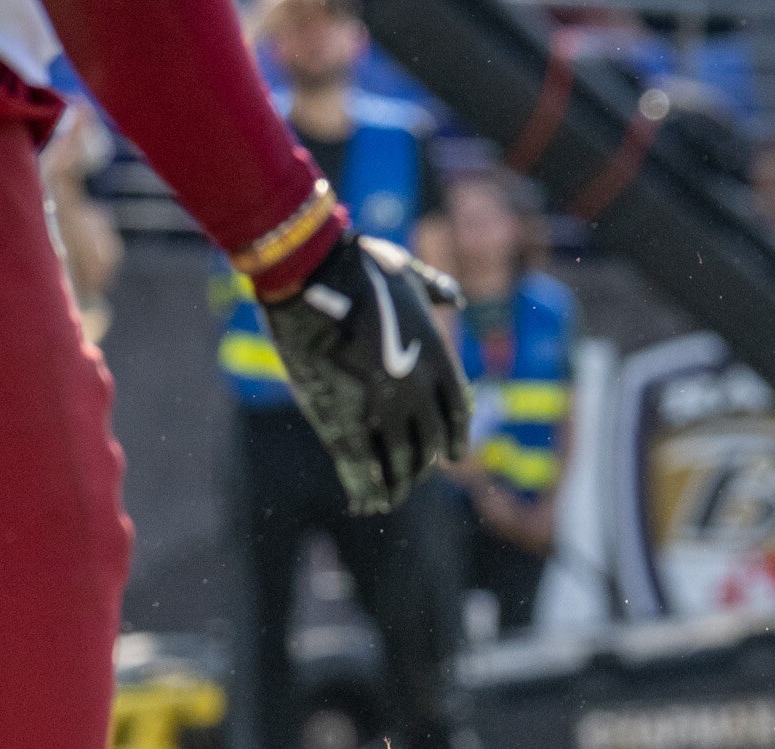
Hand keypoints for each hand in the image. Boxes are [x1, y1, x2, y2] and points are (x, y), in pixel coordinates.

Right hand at [260, 231, 471, 513]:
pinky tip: (369, 504)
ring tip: (394, 495)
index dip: (457, 436)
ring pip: (400, 459)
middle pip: (430, 440)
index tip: (455, 454)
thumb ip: (436, 290)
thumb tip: (455, 295)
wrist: (317, 278)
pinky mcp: (343, 421)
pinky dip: (368, 489)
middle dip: (424, 459)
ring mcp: (383, 408)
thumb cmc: (362, 269)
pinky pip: (363, 468)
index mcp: (440, 357)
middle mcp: (420, 389)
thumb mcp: (411, 275)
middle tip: (418, 471)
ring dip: (398, 480)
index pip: (458, 411)